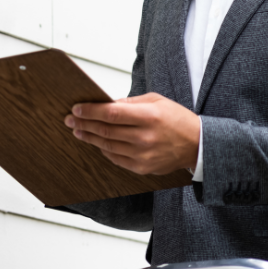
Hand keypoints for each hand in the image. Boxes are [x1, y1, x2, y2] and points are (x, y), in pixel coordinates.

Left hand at [64, 93, 200, 175]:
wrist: (197, 145)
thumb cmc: (177, 119)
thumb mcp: (156, 101)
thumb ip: (130, 103)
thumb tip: (106, 104)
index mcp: (149, 116)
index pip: (111, 113)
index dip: (90, 111)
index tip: (76, 109)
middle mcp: (145, 137)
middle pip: (105, 130)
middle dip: (84, 124)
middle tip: (69, 120)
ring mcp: (143, 155)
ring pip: (107, 146)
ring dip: (89, 137)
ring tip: (78, 130)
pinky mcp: (142, 167)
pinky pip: (116, 158)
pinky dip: (104, 149)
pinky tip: (96, 142)